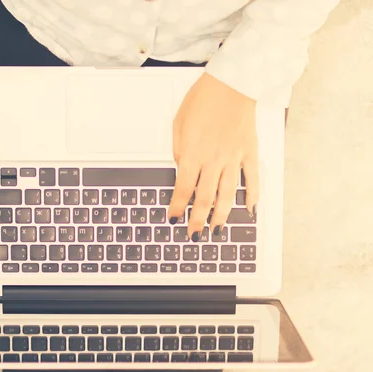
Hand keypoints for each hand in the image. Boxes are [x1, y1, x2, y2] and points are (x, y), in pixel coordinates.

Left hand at [167, 72, 257, 240]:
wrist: (233, 81)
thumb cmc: (203, 98)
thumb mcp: (179, 123)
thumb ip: (179, 150)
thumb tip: (181, 169)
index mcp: (193, 153)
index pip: (183, 188)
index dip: (177, 207)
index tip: (173, 219)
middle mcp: (214, 160)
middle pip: (204, 198)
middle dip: (197, 220)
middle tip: (194, 235)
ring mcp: (234, 157)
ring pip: (227, 194)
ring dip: (221, 215)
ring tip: (216, 230)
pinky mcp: (249, 151)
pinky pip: (252, 178)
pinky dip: (252, 195)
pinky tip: (249, 209)